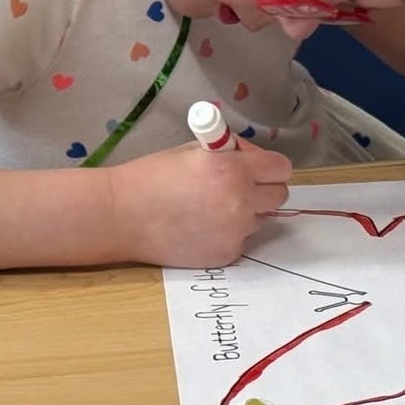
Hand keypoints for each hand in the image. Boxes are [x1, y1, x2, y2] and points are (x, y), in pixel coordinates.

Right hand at [107, 139, 291, 267]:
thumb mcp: (194, 150)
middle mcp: (240, 202)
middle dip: (263, 188)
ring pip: (261, 219)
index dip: (268, 165)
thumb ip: (229, 151)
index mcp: (232, 169)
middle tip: (238, 185)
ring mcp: (235, 232)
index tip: (255, 166)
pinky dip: (229, 232)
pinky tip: (201, 225)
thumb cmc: (153, 175)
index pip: (281, 168)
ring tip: (212, 207)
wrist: (123, 215)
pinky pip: (242, 239)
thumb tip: (250, 157)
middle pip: (279, 195)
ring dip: (247, 211)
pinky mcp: (226, 255)